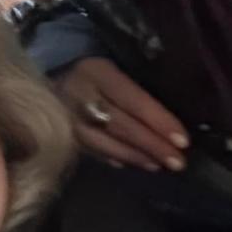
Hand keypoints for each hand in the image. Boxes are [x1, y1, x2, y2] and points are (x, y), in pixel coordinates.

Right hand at [55, 57, 188, 171]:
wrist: (47, 75)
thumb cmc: (93, 70)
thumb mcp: (115, 66)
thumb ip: (137, 86)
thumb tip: (169, 120)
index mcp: (96, 72)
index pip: (133, 100)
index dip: (159, 121)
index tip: (183, 141)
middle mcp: (78, 94)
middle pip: (120, 125)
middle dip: (151, 145)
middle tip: (177, 162)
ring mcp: (65, 117)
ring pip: (104, 142)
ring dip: (135, 156)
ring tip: (159, 165)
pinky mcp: (60, 133)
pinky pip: (91, 150)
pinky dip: (114, 157)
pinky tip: (132, 163)